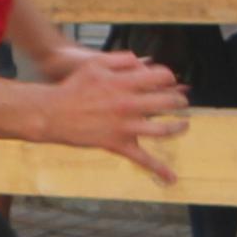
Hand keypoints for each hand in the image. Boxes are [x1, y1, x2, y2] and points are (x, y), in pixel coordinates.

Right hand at [40, 49, 193, 184]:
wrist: (53, 113)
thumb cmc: (73, 87)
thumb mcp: (95, 64)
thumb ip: (121, 59)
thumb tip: (142, 60)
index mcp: (125, 83)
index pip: (161, 77)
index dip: (169, 78)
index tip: (169, 81)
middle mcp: (129, 104)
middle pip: (168, 102)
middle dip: (179, 101)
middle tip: (181, 102)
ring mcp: (125, 126)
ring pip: (163, 130)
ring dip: (178, 127)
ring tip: (183, 125)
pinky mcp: (118, 144)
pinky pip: (142, 159)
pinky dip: (158, 169)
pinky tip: (171, 177)